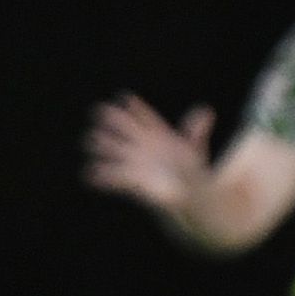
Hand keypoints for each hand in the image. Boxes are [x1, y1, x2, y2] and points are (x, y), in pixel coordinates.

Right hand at [83, 94, 214, 213]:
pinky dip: (100, 175)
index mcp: (157, 134)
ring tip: (93, 140)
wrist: (189, 197)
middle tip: (101, 113)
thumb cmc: (192, 171)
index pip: (144, 116)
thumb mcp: (194, 150)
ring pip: (113, 149)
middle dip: (112, 121)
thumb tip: (206, 111)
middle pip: (123, 128)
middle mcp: (142, 145)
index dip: (136, 108)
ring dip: (102, 145)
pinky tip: (89, 173)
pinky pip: (112, 177)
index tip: (126, 98)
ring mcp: (134, 162)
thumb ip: (196, 131)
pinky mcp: (130, 181)